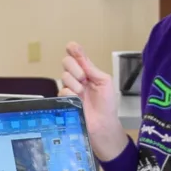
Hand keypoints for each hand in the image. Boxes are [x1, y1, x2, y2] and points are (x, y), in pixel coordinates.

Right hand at [60, 42, 127, 160]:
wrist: (103, 123)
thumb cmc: (107, 104)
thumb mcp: (105, 82)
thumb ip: (92, 69)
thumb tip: (80, 55)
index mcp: (88, 71)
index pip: (77, 55)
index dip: (73, 50)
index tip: (71, 47)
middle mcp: (77, 77)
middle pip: (66, 62)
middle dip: (75, 68)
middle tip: (84, 78)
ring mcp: (70, 88)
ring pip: (64, 76)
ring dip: (75, 84)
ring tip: (83, 94)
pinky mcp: (64, 99)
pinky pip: (63, 90)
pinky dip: (71, 94)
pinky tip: (78, 100)